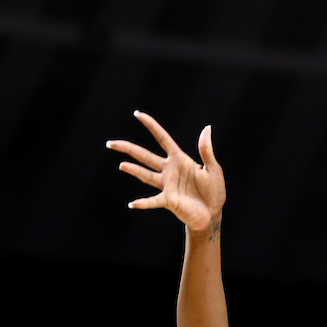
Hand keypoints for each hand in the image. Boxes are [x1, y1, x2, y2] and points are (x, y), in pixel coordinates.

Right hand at [107, 111, 225, 234]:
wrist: (213, 212)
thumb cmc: (214, 190)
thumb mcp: (213, 168)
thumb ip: (206, 150)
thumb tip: (207, 128)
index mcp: (179, 159)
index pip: (162, 139)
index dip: (151, 126)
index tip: (138, 114)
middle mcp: (169, 170)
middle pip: (145, 156)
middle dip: (129, 149)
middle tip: (112, 143)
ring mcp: (166, 185)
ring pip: (146, 175)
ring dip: (134, 170)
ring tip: (122, 165)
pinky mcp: (168, 200)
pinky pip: (153, 201)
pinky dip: (144, 203)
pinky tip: (133, 203)